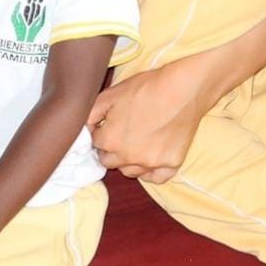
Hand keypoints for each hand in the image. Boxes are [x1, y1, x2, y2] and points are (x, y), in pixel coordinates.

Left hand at [88, 64, 204, 175]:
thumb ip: (90, 114)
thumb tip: (82, 129)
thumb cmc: (146, 87)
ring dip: (128, 160)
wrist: (183, 88)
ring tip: (135, 142)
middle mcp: (128, 157)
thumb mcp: (111, 94)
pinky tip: (149, 157)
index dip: (100, 132)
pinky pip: (155, 178)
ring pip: (130, 171)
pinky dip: (150, 171)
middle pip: (109, 161)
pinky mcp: (171, 165)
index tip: (107, 124)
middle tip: (121, 133)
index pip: (95, 144)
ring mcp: (150, 163)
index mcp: (110, 140)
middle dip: (111, 148)